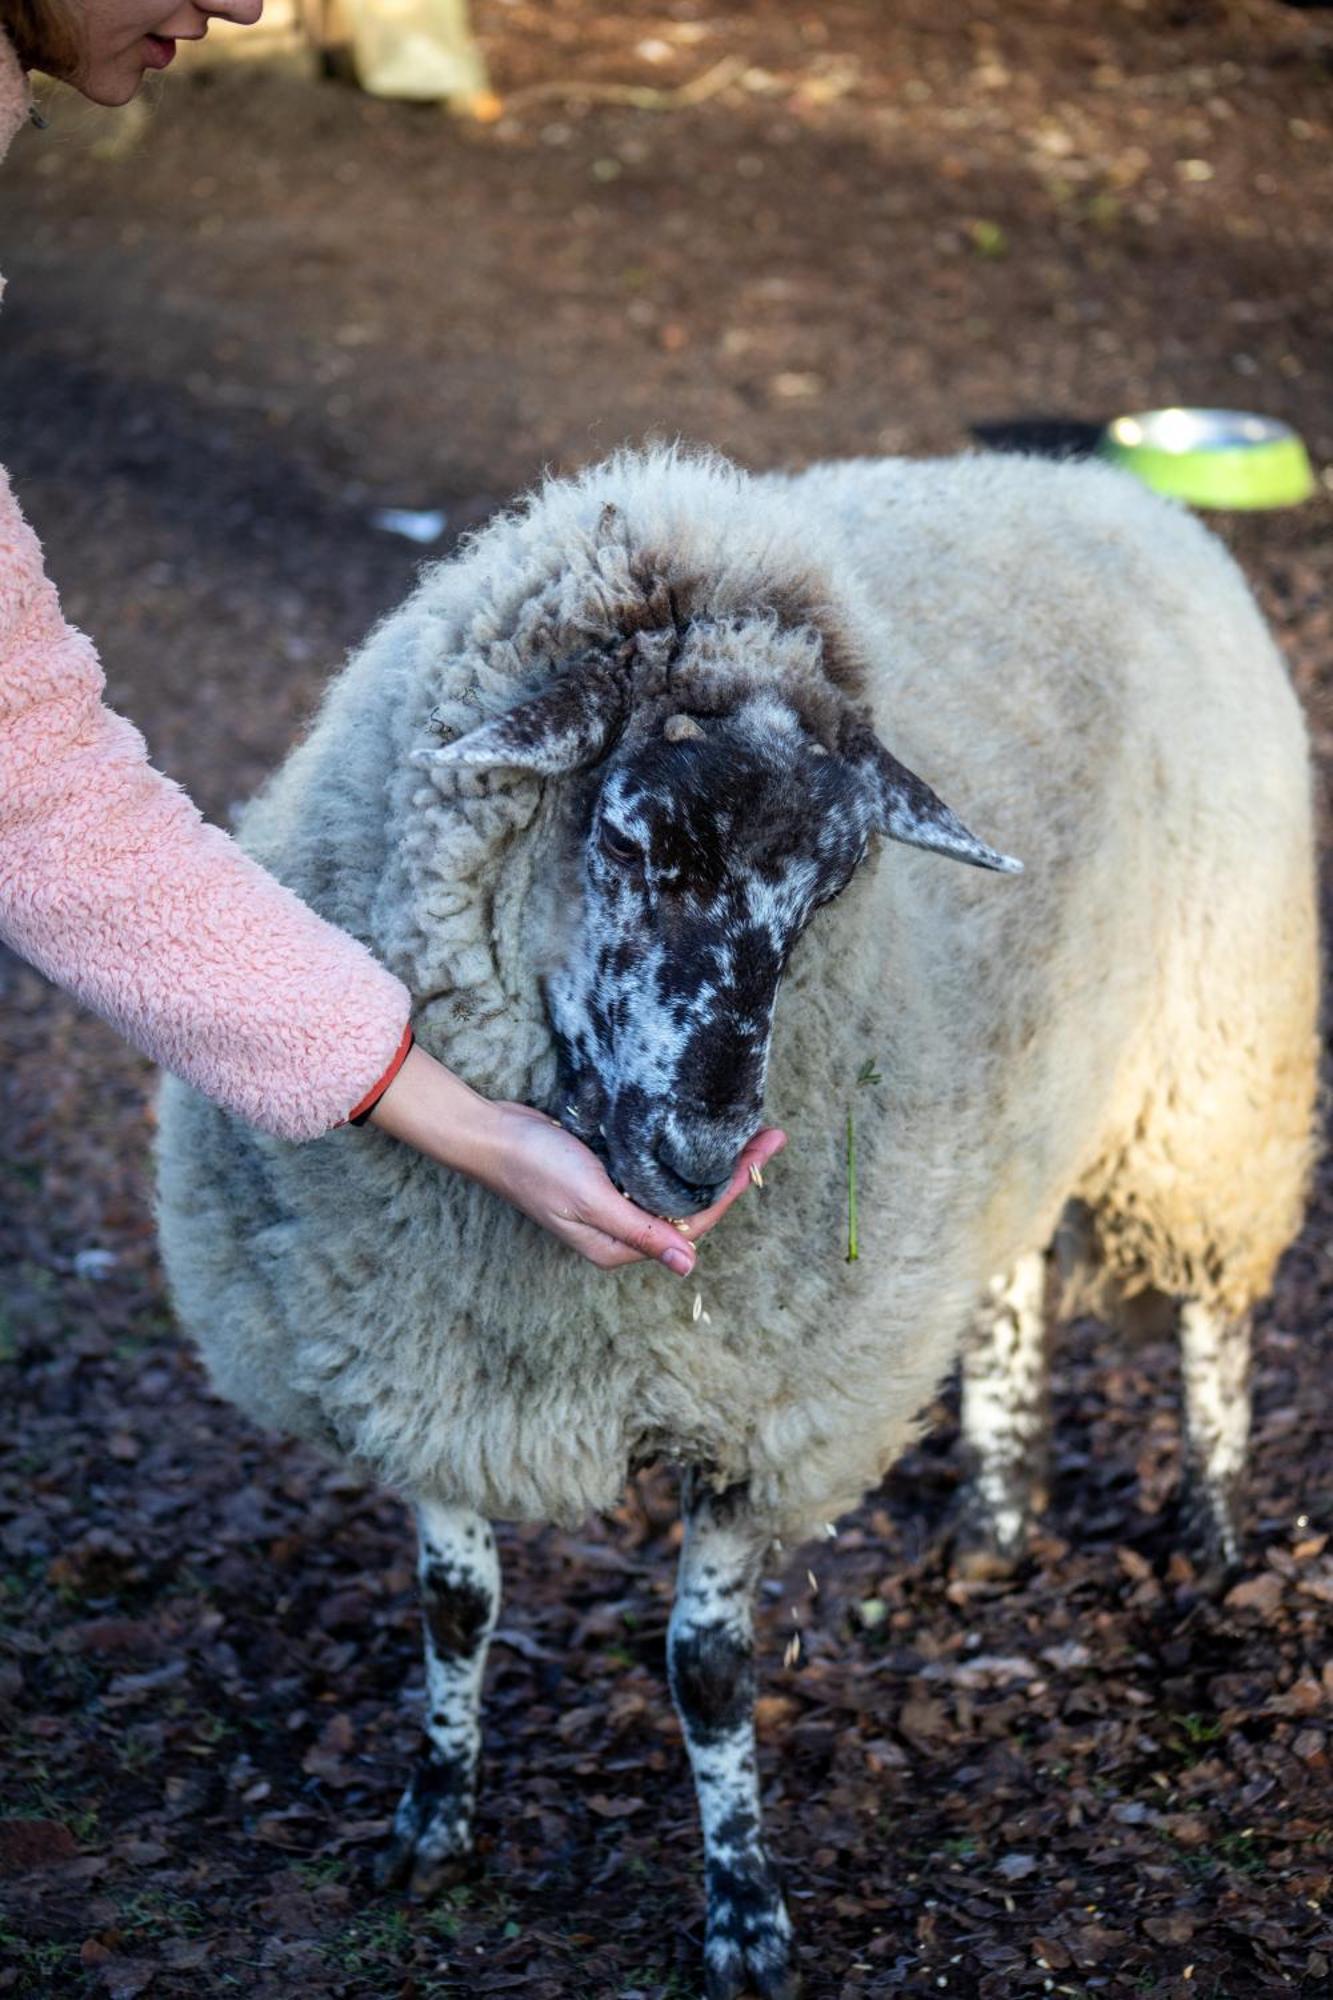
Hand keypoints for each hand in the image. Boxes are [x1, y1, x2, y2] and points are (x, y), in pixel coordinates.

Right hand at [368, 1044, 785, 1275]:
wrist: (491, 1132)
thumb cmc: (536, 1166)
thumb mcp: (592, 1200)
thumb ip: (643, 1231)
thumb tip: (688, 1268)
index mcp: (620, 1245)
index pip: (693, 1221)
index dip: (731, 1188)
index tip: (761, 1154)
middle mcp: (623, 1229)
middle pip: (692, 1204)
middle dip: (733, 1171)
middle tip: (771, 1137)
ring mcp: (615, 1203)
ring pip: (678, 1185)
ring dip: (713, 1161)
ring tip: (752, 1133)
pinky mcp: (608, 1177)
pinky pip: (657, 1170)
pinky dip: (683, 1153)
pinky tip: (703, 1134)